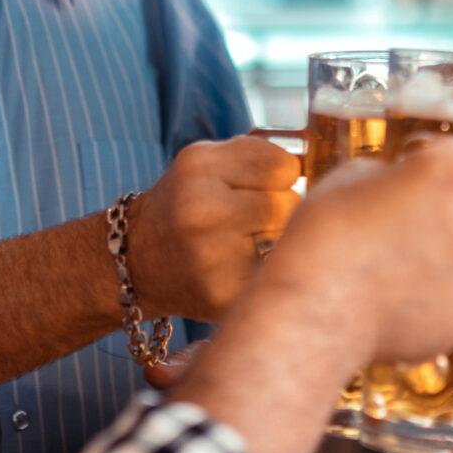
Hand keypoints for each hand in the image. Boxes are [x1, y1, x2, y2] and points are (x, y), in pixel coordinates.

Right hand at [124, 137, 300, 320]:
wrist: (136, 261)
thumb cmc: (185, 206)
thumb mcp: (206, 161)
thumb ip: (258, 155)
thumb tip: (315, 170)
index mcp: (200, 168)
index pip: (285, 167)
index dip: (277, 178)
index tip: (257, 189)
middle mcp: (204, 212)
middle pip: (290, 205)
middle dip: (278, 211)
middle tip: (249, 221)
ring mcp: (213, 258)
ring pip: (286, 242)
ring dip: (274, 243)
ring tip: (243, 245)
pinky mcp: (223, 296)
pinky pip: (274, 276)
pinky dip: (265, 274)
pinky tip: (239, 271)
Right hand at [260, 138, 452, 367]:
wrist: (314, 315)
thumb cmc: (325, 239)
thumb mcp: (353, 174)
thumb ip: (396, 174)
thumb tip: (408, 187)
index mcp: (452, 175)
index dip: (432, 158)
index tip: (411, 167)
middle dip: (436, 206)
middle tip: (390, 220)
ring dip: (438, 248)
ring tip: (387, 263)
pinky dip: (434, 287)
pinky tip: (393, 290)